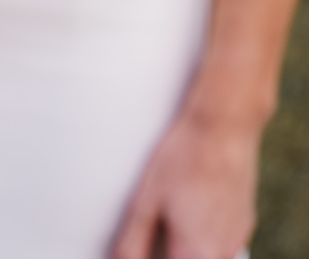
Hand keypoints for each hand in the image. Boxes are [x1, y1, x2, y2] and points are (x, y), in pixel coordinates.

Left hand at [112, 106, 260, 258]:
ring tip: (170, 221)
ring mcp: (238, 239)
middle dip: (168, 252)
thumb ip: (131, 243)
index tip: (143, 249)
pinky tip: (189, 211)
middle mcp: (223, 254)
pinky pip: (221, 245)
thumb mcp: (144, 203)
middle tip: (155, 231)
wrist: (222, 130)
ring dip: (186, 249)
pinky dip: (203, 239)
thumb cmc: (181, 161)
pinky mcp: (245, 224)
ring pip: (207, 257)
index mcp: (196, 254)